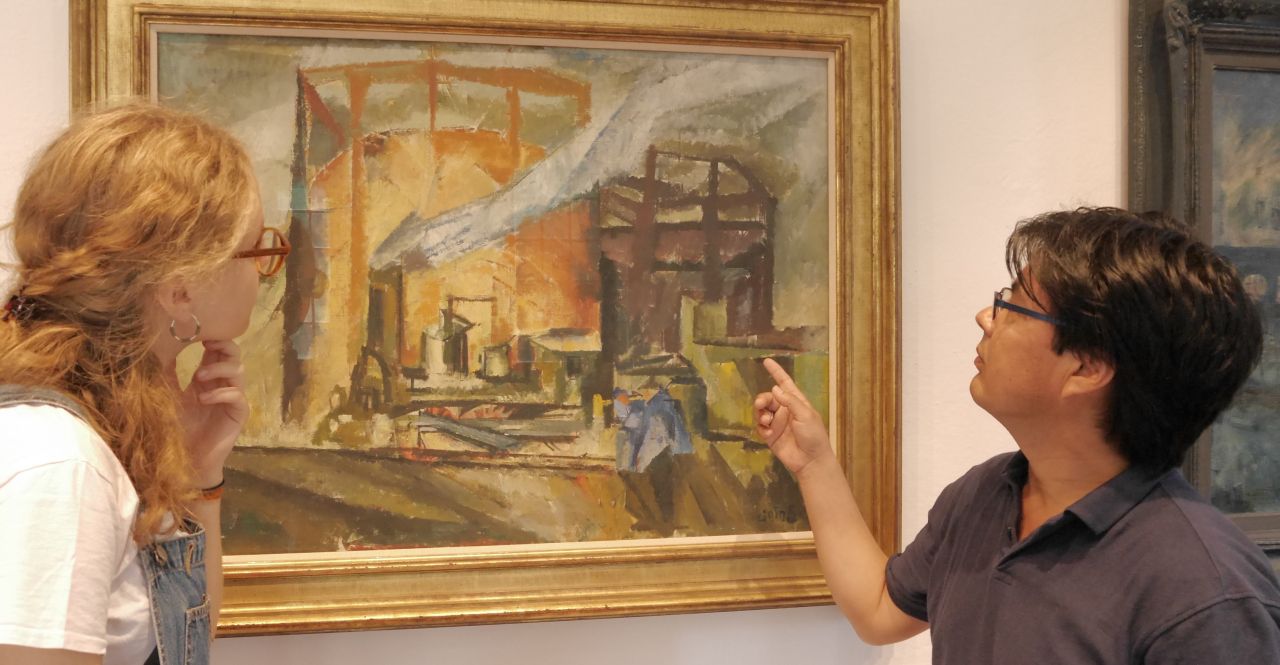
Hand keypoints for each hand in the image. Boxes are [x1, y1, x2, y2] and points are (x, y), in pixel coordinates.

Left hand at [178, 340, 247, 488]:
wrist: (185, 459)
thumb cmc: (176, 428)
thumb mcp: (167, 396)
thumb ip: (166, 373)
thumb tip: (156, 347)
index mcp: (208, 377)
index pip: (217, 350)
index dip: (213, 337)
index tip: (199, 329)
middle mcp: (223, 383)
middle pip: (234, 354)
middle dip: (223, 345)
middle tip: (207, 343)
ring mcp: (233, 398)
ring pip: (239, 370)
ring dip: (219, 369)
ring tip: (198, 377)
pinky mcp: (239, 413)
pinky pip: (238, 396)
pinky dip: (221, 393)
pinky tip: (204, 398)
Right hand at [753, 358, 833, 476]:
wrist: (810, 460)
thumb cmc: (813, 435)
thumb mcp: (805, 415)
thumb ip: (790, 401)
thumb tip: (775, 389)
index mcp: (796, 402)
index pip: (784, 384)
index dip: (776, 372)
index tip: (767, 361)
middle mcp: (785, 410)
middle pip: (768, 397)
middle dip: (762, 399)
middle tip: (760, 404)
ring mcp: (777, 423)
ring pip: (762, 411)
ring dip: (760, 413)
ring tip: (765, 420)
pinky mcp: (770, 435)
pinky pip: (760, 426)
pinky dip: (761, 427)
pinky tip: (767, 432)